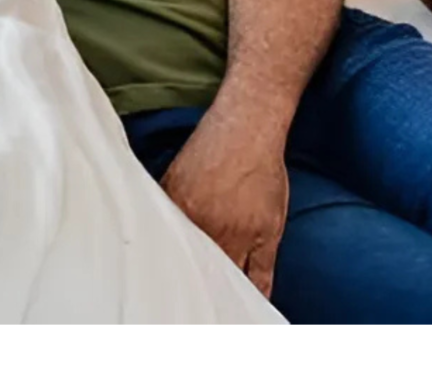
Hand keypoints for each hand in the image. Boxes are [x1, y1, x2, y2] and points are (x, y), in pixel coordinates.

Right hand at [159, 115, 289, 297]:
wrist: (244, 125)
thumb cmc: (261, 173)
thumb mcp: (271, 229)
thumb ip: (261, 271)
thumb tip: (258, 302)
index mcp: (225, 242)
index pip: (215, 285)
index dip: (216, 298)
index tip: (214, 306)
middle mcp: (196, 226)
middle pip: (189, 267)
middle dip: (194, 280)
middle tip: (194, 292)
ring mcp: (176, 205)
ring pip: (172, 244)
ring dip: (177, 256)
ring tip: (178, 268)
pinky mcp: (164, 187)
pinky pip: (160, 220)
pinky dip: (165, 231)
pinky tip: (166, 238)